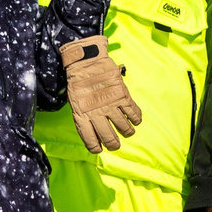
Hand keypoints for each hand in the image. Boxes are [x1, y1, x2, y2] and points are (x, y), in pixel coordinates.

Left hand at [60, 36, 143, 151]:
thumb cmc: (78, 83)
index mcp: (82, 116)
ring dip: (127, 132)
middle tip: (116, 145)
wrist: (86, 62)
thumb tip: (93, 131)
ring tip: (128, 132)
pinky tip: (135, 120)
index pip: (90, 139)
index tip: (100, 150)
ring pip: (123, 127)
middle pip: (108, 137)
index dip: (96, 148)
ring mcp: (111, 104)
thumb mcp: (75, 103)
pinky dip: (136, 119)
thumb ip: (83, 117)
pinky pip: (133, 112)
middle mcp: (97, 113)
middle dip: (114, 144)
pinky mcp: (122, 95)